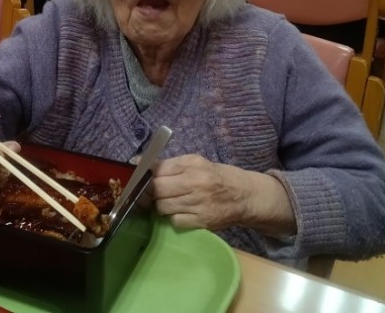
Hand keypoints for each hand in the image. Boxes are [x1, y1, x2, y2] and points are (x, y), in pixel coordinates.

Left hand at [151, 154, 295, 235]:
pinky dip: (173, 217)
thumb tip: (138, 162)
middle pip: (157, 190)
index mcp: (192, 164)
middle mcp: (195, 183)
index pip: (158, 169)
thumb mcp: (196, 162)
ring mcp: (198, 204)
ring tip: (168, 201)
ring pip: (163, 207)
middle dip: (150, 192)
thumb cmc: (218, 176)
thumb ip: (169, 164)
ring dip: (160, 206)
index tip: (139, 178)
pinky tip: (180, 212)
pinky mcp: (202, 222)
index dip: (144, 175)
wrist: (246, 196)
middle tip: (152, 193)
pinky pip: (175, 221)